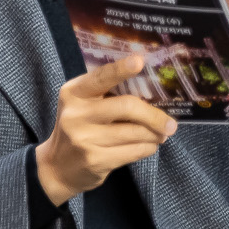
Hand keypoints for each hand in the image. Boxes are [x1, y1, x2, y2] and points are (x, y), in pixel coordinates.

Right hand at [35, 57, 176, 204]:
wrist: (56, 168)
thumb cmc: (80, 128)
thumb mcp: (84, 106)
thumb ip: (108, 95)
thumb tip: (154, 90)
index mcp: (74, 93)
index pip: (101, 77)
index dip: (121, 69)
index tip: (140, 61)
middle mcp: (76, 114)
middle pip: (127, 107)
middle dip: (155, 116)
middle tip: (171, 124)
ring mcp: (83, 139)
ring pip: (135, 132)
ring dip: (155, 134)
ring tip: (161, 134)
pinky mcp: (94, 160)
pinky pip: (133, 151)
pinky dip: (147, 148)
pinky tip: (149, 146)